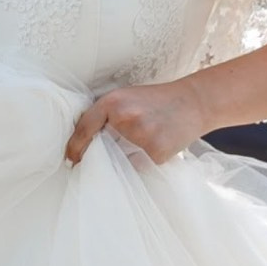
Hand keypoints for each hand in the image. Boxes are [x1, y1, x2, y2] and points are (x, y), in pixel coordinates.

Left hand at [65, 79, 207, 170]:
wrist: (195, 102)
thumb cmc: (158, 102)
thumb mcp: (129, 99)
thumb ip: (108, 116)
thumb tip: (84, 146)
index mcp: (113, 102)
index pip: (84, 128)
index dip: (74, 147)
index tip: (71, 159)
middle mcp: (125, 117)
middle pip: (100, 148)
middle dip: (98, 156)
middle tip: (101, 160)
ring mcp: (141, 135)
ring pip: (120, 160)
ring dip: (124, 160)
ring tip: (144, 144)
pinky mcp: (156, 152)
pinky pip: (139, 166)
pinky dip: (143, 162)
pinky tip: (156, 148)